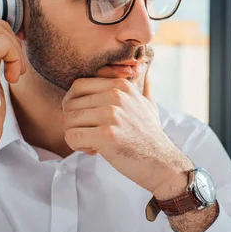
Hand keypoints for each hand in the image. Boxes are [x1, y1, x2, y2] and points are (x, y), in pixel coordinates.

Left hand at [62, 71, 192, 197]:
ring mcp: (112, 114)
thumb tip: (144, 69)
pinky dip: (77, 146)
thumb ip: (143, 87)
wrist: (162, 163)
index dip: (73, 104)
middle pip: (69, 104)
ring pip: (68, 120)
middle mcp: (116, 95)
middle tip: (89, 134)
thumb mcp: (148, 105)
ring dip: (75, 135)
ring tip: (92, 143)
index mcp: (121, 85)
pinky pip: (72, 136)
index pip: (78, 86)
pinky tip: (93, 150)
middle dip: (73, 123)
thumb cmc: (150, 136)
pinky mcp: (107, 135)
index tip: (85, 119)